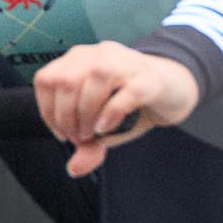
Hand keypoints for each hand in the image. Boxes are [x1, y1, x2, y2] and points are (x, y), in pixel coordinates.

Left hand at [33, 42, 201, 176]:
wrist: (176, 87)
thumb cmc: (132, 102)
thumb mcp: (104, 123)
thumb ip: (87, 145)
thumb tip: (74, 168)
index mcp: (82, 58)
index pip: (47, 79)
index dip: (46, 110)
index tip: (61, 133)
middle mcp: (100, 54)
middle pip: (65, 81)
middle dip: (65, 118)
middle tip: (79, 137)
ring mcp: (126, 63)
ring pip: (93, 81)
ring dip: (85, 116)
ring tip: (92, 133)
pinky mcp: (149, 79)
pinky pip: (123, 94)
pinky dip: (109, 115)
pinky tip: (107, 127)